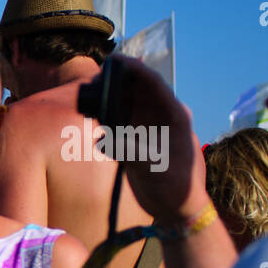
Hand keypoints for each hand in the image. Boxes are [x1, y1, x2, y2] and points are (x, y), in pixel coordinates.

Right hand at [86, 55, 208, 225]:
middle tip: (95, 75)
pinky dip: (107, 115)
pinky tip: (93, 114)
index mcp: (174, 116)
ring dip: (110, 97)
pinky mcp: (138, 140)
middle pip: (138, 89)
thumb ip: (133, 151)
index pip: (153, 84)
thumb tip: (107, 140)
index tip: (115, 60)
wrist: (177, 207)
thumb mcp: (156, 170)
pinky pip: (120, 121)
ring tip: (90, 92)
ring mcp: (149, 127)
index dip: (135, 69)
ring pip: (128, 103)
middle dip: (118, 79)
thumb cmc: (175, 188)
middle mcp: (162, 117)